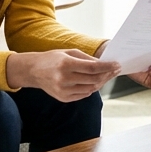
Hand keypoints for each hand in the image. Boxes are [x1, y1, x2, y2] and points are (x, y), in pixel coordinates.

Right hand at [6, 49, 120, 101]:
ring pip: (91, 89)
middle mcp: (64, 79)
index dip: (107, 67)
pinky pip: (83, 95)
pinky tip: (94, 82)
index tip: (117, 65)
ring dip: (101, 82)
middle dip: (107, 75)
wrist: (33, 71)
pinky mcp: (63, 98)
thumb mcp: (69, 52)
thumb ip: (87, 59)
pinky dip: (91, 88)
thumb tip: (104, 64)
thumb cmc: (53, 59)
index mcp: (66, 65)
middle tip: (115, 70)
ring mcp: (63, 91)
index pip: (92, 68)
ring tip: (106, 75)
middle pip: (93, 80)